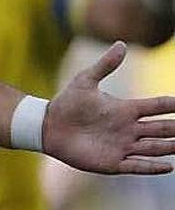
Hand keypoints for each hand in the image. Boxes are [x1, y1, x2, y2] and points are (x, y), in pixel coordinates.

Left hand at [42, 41, 174, 174]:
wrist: (48, 126)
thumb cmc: (67, 103)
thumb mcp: (86, 80)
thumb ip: (105, 65)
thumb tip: (121, 43)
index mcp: (126, 109)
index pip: (156, 106)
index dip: (172, 104)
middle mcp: (128, 128)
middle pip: (161, 129)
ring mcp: (122, 146)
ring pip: (154, 147)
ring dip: (170, 147)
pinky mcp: (112, 162)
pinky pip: (137, 166)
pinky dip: (152, 166)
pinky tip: (168, 166)